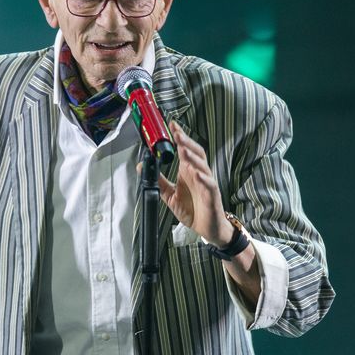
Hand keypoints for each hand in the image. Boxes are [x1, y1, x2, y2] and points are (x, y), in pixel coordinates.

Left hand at [152, 122, 230, 245]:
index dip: (180, 137)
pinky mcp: (212, 195)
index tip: (172, 125)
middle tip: (176, 132)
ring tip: (183, 148)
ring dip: (193, 157)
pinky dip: (204, 179)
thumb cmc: (193, 210)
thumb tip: (142, 167)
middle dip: (186, 142)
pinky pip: (209, 185)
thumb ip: (159, 181)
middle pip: (195, 153)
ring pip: (202, 166)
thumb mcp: (170, 195)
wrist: (209, 228)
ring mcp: (207, 183)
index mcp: (189, 171)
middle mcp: (199, 174)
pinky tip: (197, 174)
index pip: (185, 150)